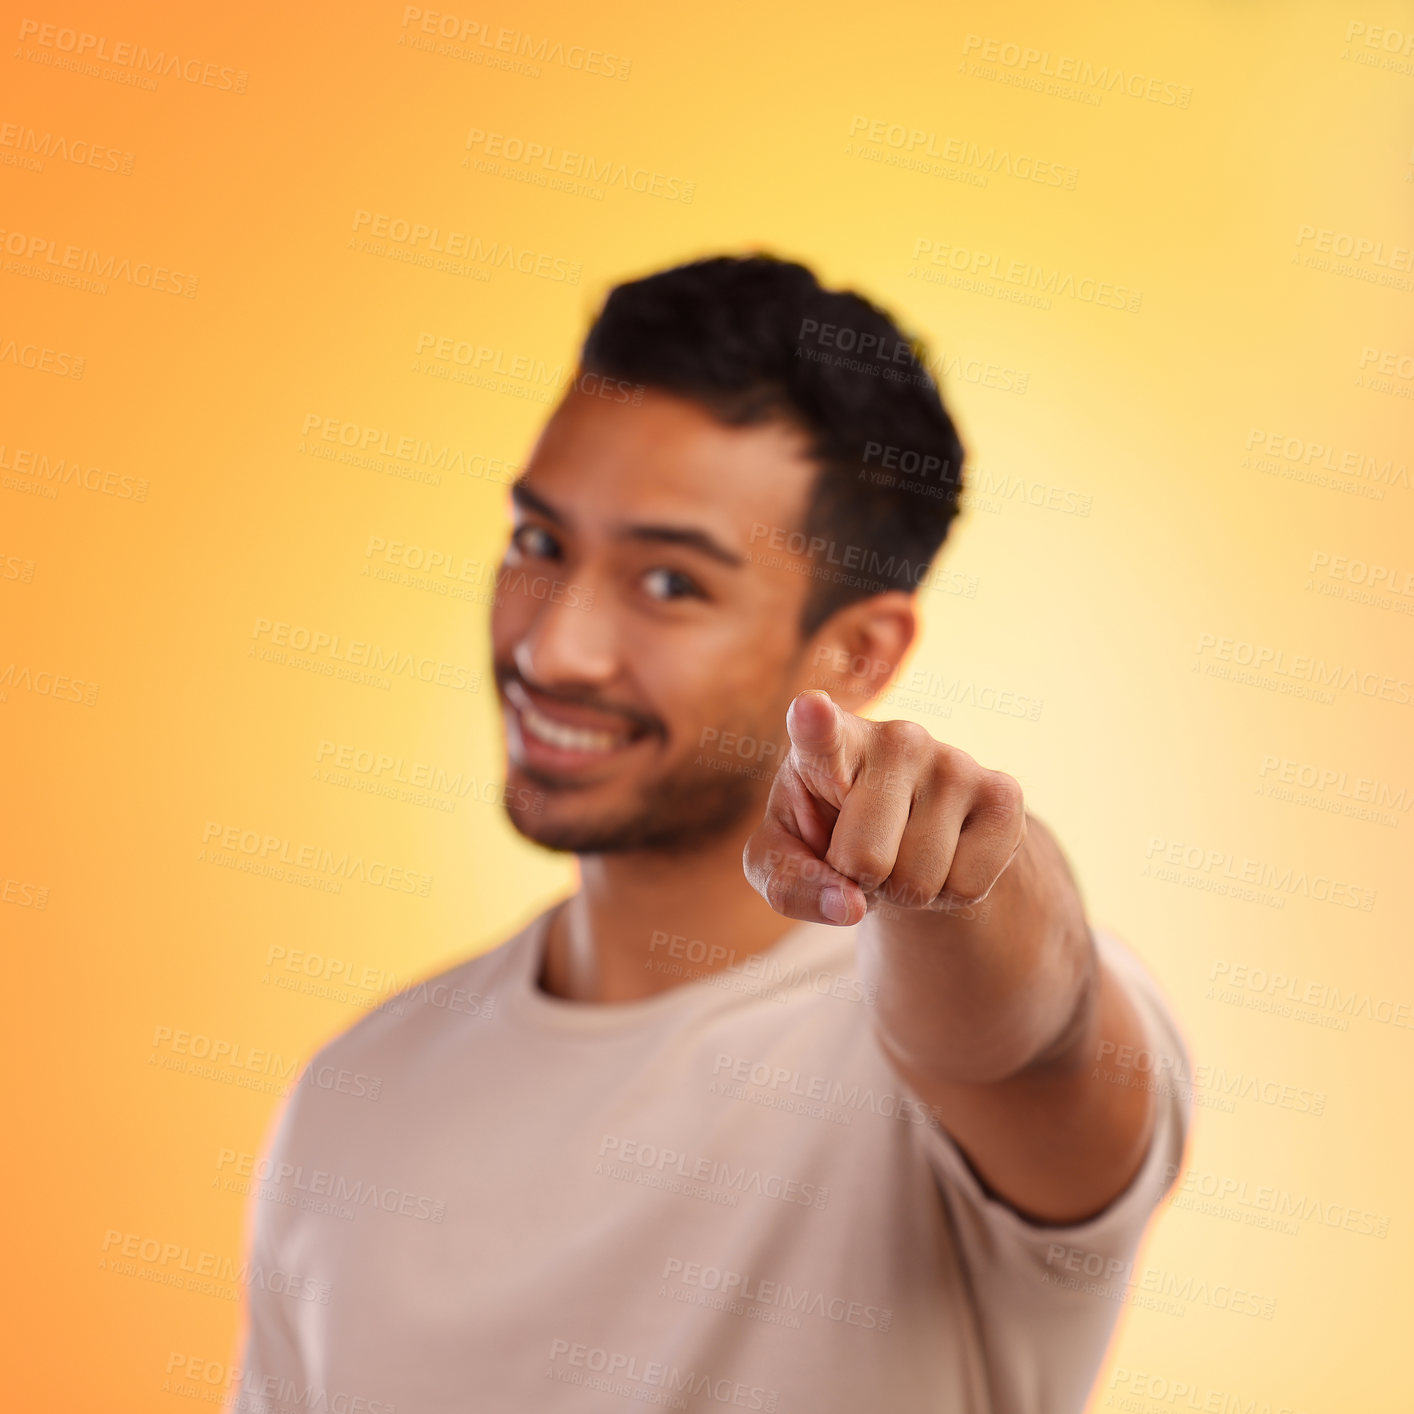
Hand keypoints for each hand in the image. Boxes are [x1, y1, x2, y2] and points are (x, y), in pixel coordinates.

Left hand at [743, 690, 1026, 925]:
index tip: (810, 710)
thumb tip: (849, 905)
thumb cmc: (826, 836)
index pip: (820, 734)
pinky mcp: (1003, 793)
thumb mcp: (782, 860)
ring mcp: (954, 760)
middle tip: (863, 857)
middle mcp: (896, 738)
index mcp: (826, 744)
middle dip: (860, 882)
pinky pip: (968, 887)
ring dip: (904, 892)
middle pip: (865, 859)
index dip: (815, 725)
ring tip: (901, 855)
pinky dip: (948, 897)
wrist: (904, 832)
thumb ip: (791, 884)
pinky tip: (943, 858)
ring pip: (918, 881)